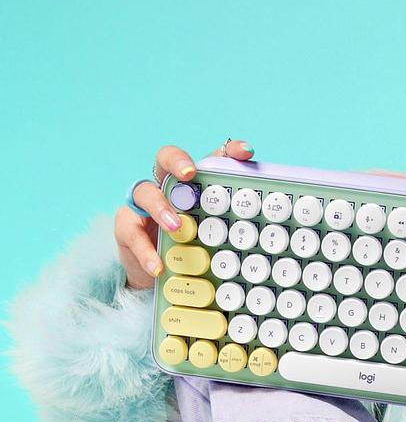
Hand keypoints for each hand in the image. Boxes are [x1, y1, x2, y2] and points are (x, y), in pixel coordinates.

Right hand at [115, 140, 254, 289]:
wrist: (156, 270)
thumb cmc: (187, 244)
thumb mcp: (211, 235)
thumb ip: (228, 226)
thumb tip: (262, 234)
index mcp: (192, 184)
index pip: (210, 158)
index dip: (228, 151)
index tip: (246, 152)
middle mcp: (166, 185)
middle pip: (165, 158)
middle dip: (178, 161)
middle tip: (190, 174)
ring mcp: (143, 204)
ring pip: (145, 193)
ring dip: (161, 208)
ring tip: (175, 227)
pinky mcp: (127, 226)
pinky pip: (133, 234)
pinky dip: (147, 251)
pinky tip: (158, 266)